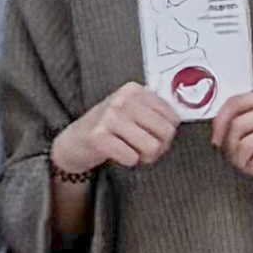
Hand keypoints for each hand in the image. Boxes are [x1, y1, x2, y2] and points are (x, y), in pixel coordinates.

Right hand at [52, 82, 180, 179]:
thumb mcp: (130, 111)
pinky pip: (131, 157)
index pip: (172, 116)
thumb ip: (153, 112)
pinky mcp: (99, 137)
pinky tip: (118, 155)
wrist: (73, 142)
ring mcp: (109, 117)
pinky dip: (128, 161)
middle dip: (159, 148)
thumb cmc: (107, 129)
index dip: (168, 134)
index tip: (155, 137)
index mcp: (134, 90)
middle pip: (165, 132)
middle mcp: (122, 99)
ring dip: (144, 157)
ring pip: (151, 147)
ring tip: (132, 152)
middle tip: (144, 150)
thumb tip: (179, 121)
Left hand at [217, 87, 252, 207]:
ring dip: (241, 161)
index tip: (217, 140)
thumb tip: (217, 127)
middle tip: (236, 159)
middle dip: (230, 148)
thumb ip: (250, 118)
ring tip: (250, 165)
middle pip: (238, 125)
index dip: (219, 122)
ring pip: (246, 144)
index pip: (237, 102)